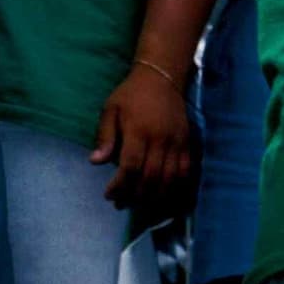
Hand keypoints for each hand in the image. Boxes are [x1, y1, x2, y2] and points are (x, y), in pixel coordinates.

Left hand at [90, 64, 191, 210]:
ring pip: (170, 180)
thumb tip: (95, 162)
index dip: (121, 185)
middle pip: (151, 177)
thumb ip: (105, 136)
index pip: (131, 166)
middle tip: (122, 204)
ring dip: (155, 198)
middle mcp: (160, 139)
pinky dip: (176, 190)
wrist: (161, 78)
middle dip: (135, 196)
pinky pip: (185, 174)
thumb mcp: (110, 109)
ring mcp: (177, 143)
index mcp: (138, 130)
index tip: (109, 195)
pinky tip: (163, 198)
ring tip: (140, 205)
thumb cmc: (130, 95)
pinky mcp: (188, 145)